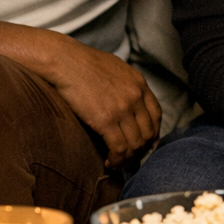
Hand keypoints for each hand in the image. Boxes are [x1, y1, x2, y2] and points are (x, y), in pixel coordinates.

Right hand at [52, 41, 160, 167]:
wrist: (67, 61)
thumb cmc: (86, 63)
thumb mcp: (117, 69)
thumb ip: (127, 84)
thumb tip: (128, 98)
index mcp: (140, 84)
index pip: (156, 114)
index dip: (153, 132)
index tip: (147, 143)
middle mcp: (136, 97)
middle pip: (148, 131)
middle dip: (141, 149)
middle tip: (130, 157)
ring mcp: (123, 108)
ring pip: (135, 143)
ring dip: (128, 158)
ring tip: (117, 162)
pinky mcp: (105, 120)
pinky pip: (119, 147)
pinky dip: (116, 159)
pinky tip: (108, 161)